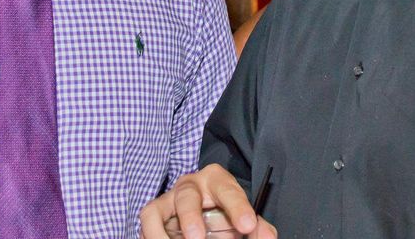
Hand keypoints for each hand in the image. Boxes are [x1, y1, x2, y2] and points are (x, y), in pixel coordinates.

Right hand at [139, 164, 276, 237]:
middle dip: (191, 218)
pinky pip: (147, 222)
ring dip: (162, 234)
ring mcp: (169, 199)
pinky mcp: (153, 212)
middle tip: (197, 238)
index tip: (247, 225)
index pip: (228, 190)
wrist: (205, 210)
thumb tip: (267, 237)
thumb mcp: (242, 215)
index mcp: (217, 181)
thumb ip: (256, 226)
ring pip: (157, 210)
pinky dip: (153, 236)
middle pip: (187, 196)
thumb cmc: (224, 212)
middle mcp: (190, 185)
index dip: (237, 208)